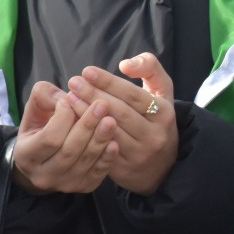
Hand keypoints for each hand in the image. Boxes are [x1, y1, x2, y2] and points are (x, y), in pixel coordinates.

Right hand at [11, 80, 114, 194]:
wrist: (45, 157)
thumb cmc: (41, 126)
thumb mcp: (35, 108)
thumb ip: (45, 96)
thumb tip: (67, 96)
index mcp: (26, 155)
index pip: (49, 138)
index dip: (63, 117)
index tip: (71, 98)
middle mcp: (43, 175)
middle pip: (69, 150)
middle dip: (87, 126)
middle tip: (102, 105)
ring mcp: (64, 184)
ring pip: (85, 161)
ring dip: (100, 139)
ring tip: (111, 119)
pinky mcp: (83, 187)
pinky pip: (98, 173)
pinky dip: (107, 158)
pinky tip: (114, 142)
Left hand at [66, 53, 178, 195]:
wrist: (163, 166)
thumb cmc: (156, 120)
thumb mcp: (162, 91)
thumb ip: (149, 68)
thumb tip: (125, 64)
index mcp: (164, 113)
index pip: (133, 94)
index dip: (108, 82)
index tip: (87, 71)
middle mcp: (154, 135)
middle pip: (119, 112)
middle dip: (93, 95)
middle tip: (73, 82)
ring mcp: (139, 154)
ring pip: (107, 131)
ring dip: (85, 113)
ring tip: (68, 98)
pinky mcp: (124, 169)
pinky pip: (101, 149)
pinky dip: (85, 133)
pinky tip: (71, 121)